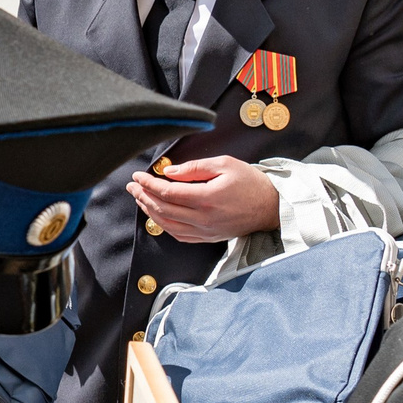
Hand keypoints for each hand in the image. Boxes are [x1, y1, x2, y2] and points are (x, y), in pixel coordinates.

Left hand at [128, 153, 281, 244]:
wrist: (271, 207)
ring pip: (167, 225)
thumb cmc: (250, 182)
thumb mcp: (224, 164)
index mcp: (207, 198)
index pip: (167, 192)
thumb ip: (194, 168)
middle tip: (132, 185)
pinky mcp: (207, 238)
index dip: (149, 184)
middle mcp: (203, 218)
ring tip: (140, 198)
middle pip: (162, 209)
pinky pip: (178, 235)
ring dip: (150, 211)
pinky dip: (163, 225)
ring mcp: (205, 231)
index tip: (138, 175)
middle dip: (143, 196)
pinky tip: (157, 215)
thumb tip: (169, 173)